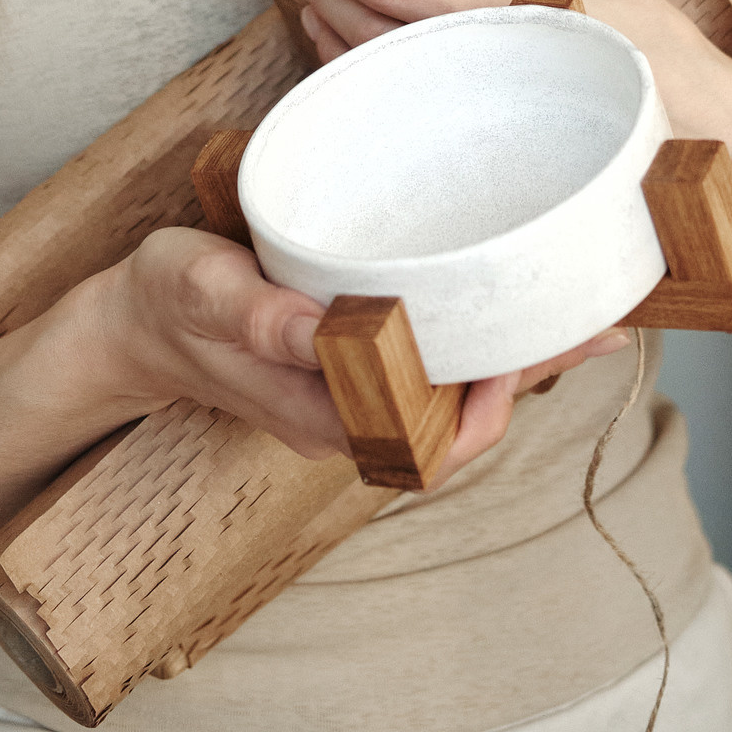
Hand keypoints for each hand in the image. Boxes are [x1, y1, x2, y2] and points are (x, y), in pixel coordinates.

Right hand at [74, 224, 629, 487]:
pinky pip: (436, 358)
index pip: (433, 439)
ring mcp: (358, 392)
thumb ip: (254, 315)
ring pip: (456, 387)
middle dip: (533, 371)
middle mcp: (355, 416)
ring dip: (516, 349)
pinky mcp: (359, 360)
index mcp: (326, 417)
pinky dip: (481, 330)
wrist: (134, 321)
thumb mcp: (199, 292)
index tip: (526, 349)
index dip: (492, 404)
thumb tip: (320, 330)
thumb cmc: (165, 303)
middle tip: (597, 316)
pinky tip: (517, 295)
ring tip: (580, 300)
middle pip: (465, 414)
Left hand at [291, 0, 731, 240]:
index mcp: (512, 22)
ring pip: (381, 82)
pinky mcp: (487, 153)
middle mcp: (487, 78)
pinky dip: (368, 81)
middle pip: (372, 36)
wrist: (711, 139)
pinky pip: (405, 115)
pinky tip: (354, 58)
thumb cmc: (657, 47)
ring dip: (334, 38)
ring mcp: (482, 125)